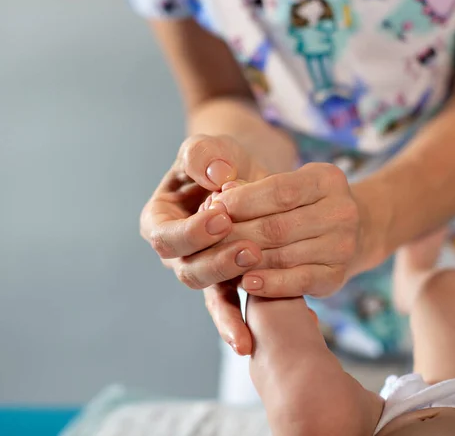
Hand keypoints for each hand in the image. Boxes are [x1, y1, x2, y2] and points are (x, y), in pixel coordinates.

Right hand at [140, 134, 269, 350]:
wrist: (243, 175)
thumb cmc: (219, 160)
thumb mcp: (208, 149)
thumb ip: (204, 155)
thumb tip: (216, 174)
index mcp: (160, 220)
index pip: (166, 234)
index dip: (192, 230)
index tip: (222, 215)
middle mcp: (176, 250)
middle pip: (186, 268)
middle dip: (216, 259)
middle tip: (248, 246)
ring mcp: (200, 268)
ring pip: (206, 287)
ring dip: (230, 279)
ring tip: (257, 264)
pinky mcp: (225, 280)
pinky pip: (225, 305)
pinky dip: (233, 322)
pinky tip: (246, 342)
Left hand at [213, 163, 367, 298]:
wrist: (349, 231)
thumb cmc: (304, 203)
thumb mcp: (286, 183)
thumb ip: (254, 188)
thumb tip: (223, 193)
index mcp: (328, 180)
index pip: (278, 191)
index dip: (242, 201)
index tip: (213, 206)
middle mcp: (342, 212)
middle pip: (277, 227)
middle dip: (237, 233)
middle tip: (208, 239)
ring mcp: (342, 246)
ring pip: (282, 256)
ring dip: (244, 260)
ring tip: (218, 260)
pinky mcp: (336, 276)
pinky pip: (298, 282)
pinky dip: (269, 284)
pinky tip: (246, 282)